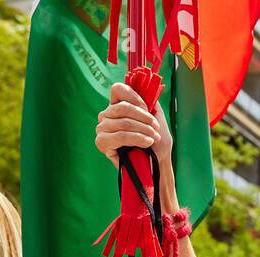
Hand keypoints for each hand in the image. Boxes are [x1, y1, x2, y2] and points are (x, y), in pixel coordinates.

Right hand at [95, 83, 177, 208]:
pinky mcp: (101, 142)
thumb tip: (146, 90)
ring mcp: (102, 128)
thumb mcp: (157, 118)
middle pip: (123, 107)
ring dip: (144, 130)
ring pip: (123, 122)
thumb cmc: (157, 142)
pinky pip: (120, 136)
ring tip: (154, 138)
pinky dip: (137, 138)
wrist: (157, 164)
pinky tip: (147, 142)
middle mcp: (107, 115)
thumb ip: (150, 102)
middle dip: (144, 118)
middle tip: (156, 129)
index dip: (134, 96)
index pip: (118, 89)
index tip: (148, 108)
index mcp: (118, 105)